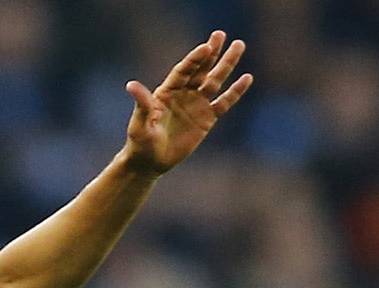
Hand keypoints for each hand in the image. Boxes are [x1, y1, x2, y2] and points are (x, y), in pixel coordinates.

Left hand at [122, 31, 251, 175]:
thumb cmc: (140, 144)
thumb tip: (131, 85)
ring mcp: (196, 104)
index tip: (205, 48)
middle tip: (220, 34)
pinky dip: (235, 92)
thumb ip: (142, 104)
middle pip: (200, 69)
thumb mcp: (140, 124)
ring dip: (226, 64)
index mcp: (167, 92)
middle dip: (210, 53)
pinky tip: (247, 78)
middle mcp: (183, 94)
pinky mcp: (207, 118)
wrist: (150, 162)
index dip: (193, 59)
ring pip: (215, 81)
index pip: (183, 71)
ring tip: (239, 45)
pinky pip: (224, 103)